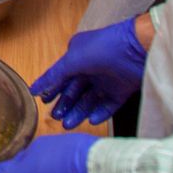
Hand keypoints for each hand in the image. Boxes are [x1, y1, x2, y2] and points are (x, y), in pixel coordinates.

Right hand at [31, 16, 147, 128]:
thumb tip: (34, 89)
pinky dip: (99, 113)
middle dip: (65, 104)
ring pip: (89, 100)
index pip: (62, 76)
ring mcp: (107, 80)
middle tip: (56, 117)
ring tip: (68, 124)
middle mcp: (91, 68)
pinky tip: (91, 120)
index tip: (42, 102)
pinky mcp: (121, 90)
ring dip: (78, 112)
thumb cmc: (102, 48)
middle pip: (74, 91)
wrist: (138, 48)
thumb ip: (54, 76)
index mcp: (77, 56)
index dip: (52, 89)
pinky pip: (108, 105)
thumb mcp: (72, 60)